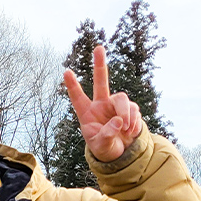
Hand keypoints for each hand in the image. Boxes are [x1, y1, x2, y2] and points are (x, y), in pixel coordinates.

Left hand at [64, 45, 142, 161]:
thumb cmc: (104, 147)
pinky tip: (129, 132)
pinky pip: (134, 110)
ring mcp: (115, 105)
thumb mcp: (100, 145)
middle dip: (100, 65)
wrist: (120, 152)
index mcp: (87, 113)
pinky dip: (133, 121)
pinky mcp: (130, 109)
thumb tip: (119, 120)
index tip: (66, 71)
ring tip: (125, 129)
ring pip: (122, 98)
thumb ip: (107, 133)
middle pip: (101, 82)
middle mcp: (101, 105)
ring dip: (125, 114)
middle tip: (98, 47)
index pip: (78, 97)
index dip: (73, 85)